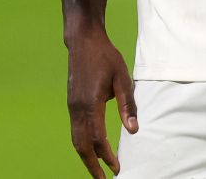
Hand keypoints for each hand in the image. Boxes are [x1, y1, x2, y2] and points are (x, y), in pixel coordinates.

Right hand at [66, 27, 136, 177]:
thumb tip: (133, 130)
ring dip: (85, 157)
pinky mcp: (72, 103)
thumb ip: (128, 105)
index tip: (117, 168)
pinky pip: (75, 130)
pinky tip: (91, 148)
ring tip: (97, 169)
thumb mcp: (122, 78)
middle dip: (92, 165)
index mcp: (91, 104)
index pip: (98, 139)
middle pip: (82, 145)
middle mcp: (78, 108)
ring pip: (76, 139)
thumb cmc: (105, 57)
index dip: (107, 156)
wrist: (83, 40)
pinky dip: (82, 144)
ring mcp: (72, 106)